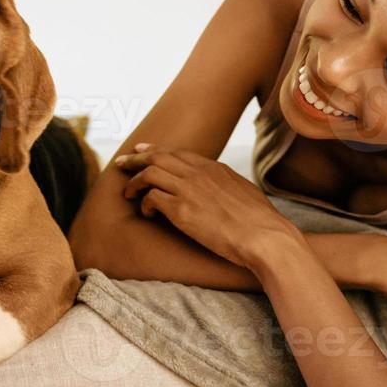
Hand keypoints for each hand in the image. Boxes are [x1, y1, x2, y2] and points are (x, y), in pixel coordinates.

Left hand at [112, 143, 301, 270]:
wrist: (264, 236)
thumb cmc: (259, 221)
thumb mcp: (244, 192)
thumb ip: (226, 185)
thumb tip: (221, 189)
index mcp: (214, 168)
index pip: (177, 153)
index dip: (156, 150)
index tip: (142, 151)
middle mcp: (199, 174)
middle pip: (158, 156)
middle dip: (136, 159)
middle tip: (122, 163)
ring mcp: (189, 190)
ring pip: (149, 173)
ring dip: (135, 182)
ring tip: (129, 193)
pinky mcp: (181, 210)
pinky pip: (151, 198)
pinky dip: (145, 204)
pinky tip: (147, 214)